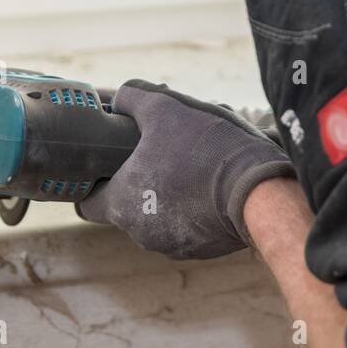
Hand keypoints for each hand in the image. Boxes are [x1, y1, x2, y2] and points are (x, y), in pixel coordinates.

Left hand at [77, 80, 295, 258]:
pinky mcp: (201, 250)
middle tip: (159, 151)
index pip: (86, 204)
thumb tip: (119, 98)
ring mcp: (172, 245)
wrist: (261, 191)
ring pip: (156, 215)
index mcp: (122, 203)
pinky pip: (185, 226)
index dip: (91, 182)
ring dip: (166, 192)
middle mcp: (140, 232)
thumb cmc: (207, 148)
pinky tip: (209, 183)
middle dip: (138, 178)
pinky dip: (191, 208)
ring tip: (191, 162)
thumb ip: (131, 98)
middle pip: (125, 205)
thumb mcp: (165, 106)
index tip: (105, 164)